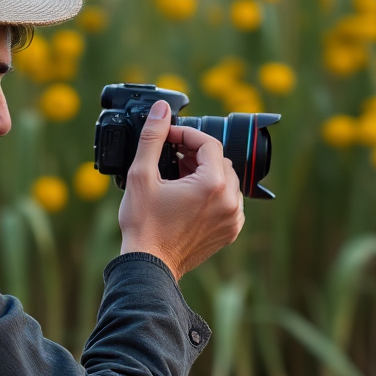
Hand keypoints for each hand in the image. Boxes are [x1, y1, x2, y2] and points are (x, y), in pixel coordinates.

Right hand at [118, 99, 244, 280]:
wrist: (149, 266)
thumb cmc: (144, 225)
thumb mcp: (142, 175)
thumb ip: (153, 137)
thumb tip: (160, 109)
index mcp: (213, 185)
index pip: (208, 143)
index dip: (186, 135)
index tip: (168, 137)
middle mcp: (230, 201)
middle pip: (220, 160)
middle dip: (196, 154)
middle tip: (171, 157)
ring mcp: (233, 218)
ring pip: (226, 180)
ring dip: (205, 172)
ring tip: (178, 177)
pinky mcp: (230, 231)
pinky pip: (228, 201)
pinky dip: (212, 193)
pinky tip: (188, 197)